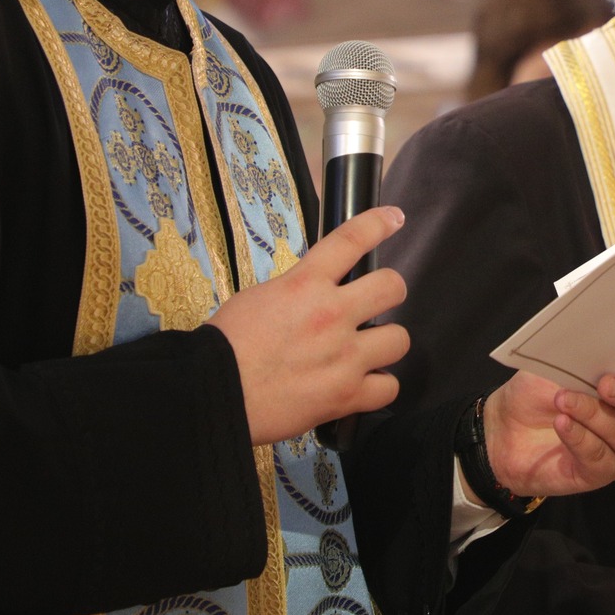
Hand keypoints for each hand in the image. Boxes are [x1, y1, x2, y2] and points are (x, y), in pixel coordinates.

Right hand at [209, 206, 409, 444]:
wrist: (215, 391)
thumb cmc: (227, 345)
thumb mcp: (260, 297)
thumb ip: (298, 291)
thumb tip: (318, 293)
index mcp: (305, 285)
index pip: (351, 240)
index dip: (378, 224)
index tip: (393, 219)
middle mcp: (332, 315)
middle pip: (392, 287)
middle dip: (389, 292)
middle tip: (375, 303)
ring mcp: (344, 357)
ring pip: (399, 339)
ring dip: (384, 344)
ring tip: (367, 350)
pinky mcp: (346, 395)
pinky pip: (389, 387)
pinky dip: (378, 387)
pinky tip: (363, 384)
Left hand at [480, 342, 614, 499]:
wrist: (502, 429)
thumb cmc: (536, 391)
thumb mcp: (557, 362)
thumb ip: (584, 349)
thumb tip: (600, 323)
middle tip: (606, 383)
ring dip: (593, 415)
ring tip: (564, 401)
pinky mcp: (599, 472)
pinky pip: (600, 457)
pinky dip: (581, 438)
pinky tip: (563, 425)